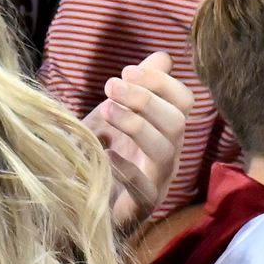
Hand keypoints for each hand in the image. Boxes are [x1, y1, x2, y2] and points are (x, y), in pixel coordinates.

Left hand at [87, 51, 192, 235]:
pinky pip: (144, 188)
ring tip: (106, 109)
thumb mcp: (115, 112)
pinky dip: (126, 167)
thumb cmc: (101, 153)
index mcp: (166, 129)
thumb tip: (164, 56)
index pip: (184, 101)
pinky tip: (104, 150)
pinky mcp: (141, 207)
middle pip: (177, 123)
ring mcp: (157, 182)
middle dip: (145, 99)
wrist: (79, 201)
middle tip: (110, 85)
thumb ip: (138, 86)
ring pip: (164, 151)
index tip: (127, 70)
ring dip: (136, 125)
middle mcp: (168, 154)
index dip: (161, 82)